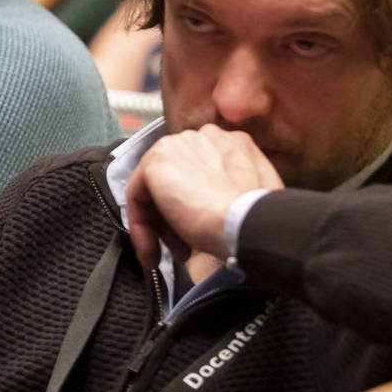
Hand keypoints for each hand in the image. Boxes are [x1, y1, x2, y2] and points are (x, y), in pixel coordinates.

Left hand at [125, 126, 283, 272]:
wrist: (245, 222)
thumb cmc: (254, 218)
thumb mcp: (251, 195)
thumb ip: (232, 187)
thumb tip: (214, 204)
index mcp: (231, 143)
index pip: (198, 172)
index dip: (195, 206)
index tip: (197, 234)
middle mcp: (203, 137)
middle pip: (174, 179)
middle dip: (174, 218)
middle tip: (181, 249)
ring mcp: (178, 146)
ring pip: (154, 188)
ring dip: (158, 226)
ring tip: (168, 255)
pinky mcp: (156, 162)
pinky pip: (137, 196)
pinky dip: (140, 226)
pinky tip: (152, 251)